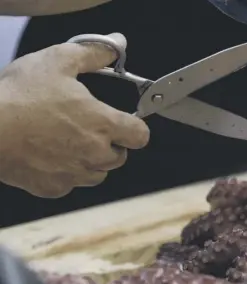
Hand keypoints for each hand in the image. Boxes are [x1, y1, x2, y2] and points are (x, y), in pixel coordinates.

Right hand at [0, 33, 149, 197]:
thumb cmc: (18, 97)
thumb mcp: (58, 61)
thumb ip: (93, 53)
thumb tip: (117, 45)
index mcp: (102, 124)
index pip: (140, 136)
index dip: (135, 128)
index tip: (124, 122)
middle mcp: (94, 153)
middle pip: (120, 156)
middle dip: (110, 144)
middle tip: (87, 128)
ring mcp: (74, 173)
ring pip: (98, 174)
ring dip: (90, 161)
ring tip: (67, 141)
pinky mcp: (54, 188)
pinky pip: (70, 183)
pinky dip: (64, 173)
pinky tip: (48, 155)